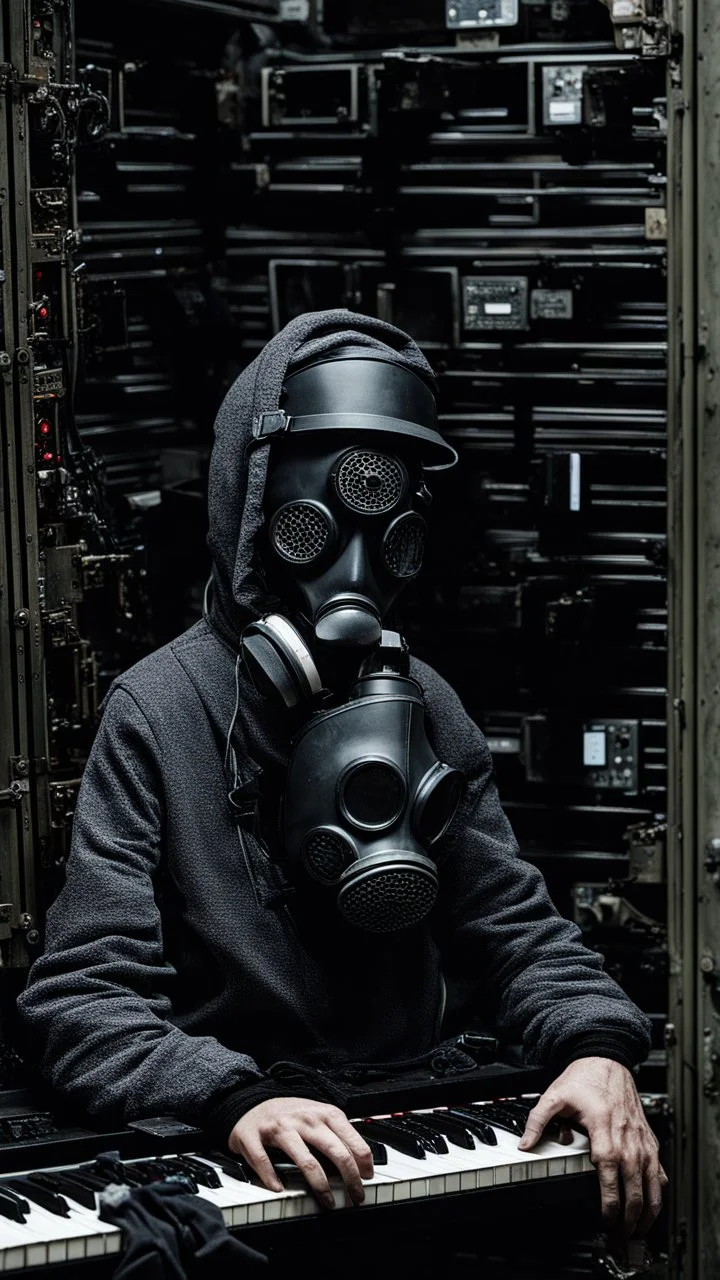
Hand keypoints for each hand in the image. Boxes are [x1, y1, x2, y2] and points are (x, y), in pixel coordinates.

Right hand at [228, 1096, 373, 1209]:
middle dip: (350, 1179)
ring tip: (328, 1202)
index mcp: (323, 1113)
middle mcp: (304, 1119)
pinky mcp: (254, 1137)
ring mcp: (280, 1127)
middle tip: (356, 1197)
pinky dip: (272, 1178)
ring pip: (307, 1161)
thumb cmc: (290, 1115)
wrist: (253, 1104)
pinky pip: (264, 1161)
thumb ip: (338, 1134)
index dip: (363, 1163)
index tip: (367, 1179)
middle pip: (336, 1152)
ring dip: (321, 1186)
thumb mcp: (318, 1116)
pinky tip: (279, 1188)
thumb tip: (362, 1162)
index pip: (352, 1140)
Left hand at [517, 1057, 666, 1237]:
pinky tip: (651, 1204)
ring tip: (638, 1229)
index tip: (606, 1217)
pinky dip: (658, 1191)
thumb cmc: (585, 1077)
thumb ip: (538, 1121)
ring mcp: (641, 1139)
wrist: (607, 1057)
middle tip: (620, 1235)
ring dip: (648, 1209)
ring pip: (653, 1182)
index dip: (610, 1199)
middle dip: (630, 1215)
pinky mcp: (648, 1138)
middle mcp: (627, 1138)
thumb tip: (524, 1144)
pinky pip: (659, 1170)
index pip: (610, 1172)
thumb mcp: (554, 1095)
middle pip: (635, 1186)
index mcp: (604, 1129)